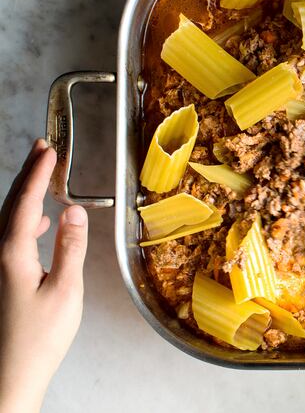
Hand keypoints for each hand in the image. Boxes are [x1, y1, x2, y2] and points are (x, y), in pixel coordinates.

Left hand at [0, 139, 88, 412]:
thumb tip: (75, 212)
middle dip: (27, 176)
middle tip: (43, 150)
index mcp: (10, 256)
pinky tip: (39, 223)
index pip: (25, 203)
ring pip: (7, 221)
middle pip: (10, 206)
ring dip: (25, 195)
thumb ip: (70, 248)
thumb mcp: (65, 292)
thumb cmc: (38, 340)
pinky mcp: (0, 279)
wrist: (9, 377)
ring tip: (42, 177)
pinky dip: (24, 220)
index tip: (49, 150)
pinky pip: (8, 237)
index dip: (37, 174)